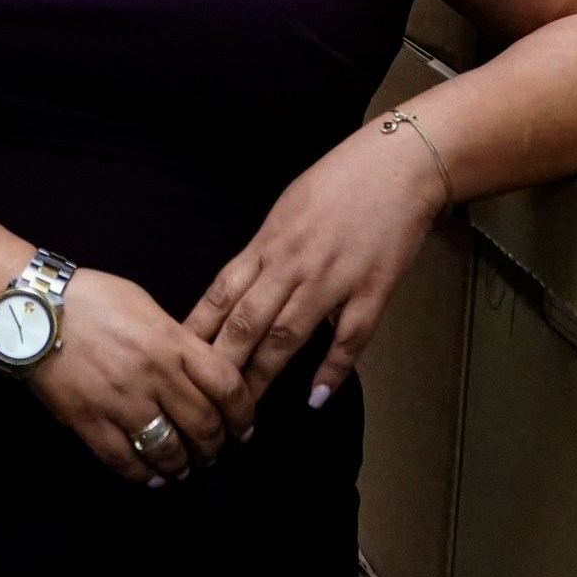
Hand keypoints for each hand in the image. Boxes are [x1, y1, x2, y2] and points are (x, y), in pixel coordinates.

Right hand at [24, 269, 250, 486]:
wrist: (33, 308)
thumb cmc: (89, 298)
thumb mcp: (145, 305)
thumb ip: (175, 339)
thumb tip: (195, 369)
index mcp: (172, 342)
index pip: (227, 387)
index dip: (243, 415)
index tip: (243, 429)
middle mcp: (154, 376)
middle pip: (203, 425)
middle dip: (214, 446)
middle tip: (213, 452)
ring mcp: (121, 402)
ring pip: (168, 450)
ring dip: (183, 465)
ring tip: (184, 468)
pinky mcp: (90, 421)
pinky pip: (124, 460)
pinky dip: (144, 475)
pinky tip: (152, 477)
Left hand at [184, 126, 446, 415]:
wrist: (400, 162)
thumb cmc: (342, 180)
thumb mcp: (287, 208)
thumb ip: (264, 251)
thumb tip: (241, 288)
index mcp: (268, 242)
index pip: (220, 295)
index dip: (196, 332)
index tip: (176, 363)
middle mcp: (293, 262)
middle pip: (246, 322)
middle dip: (221, 367)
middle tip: (203, 404)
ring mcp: (333, 277)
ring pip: (288, 334)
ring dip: (264, 376)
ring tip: (245, 413)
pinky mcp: (373, 287)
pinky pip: (349, 336)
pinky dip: (331, 368)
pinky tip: (315, 396)